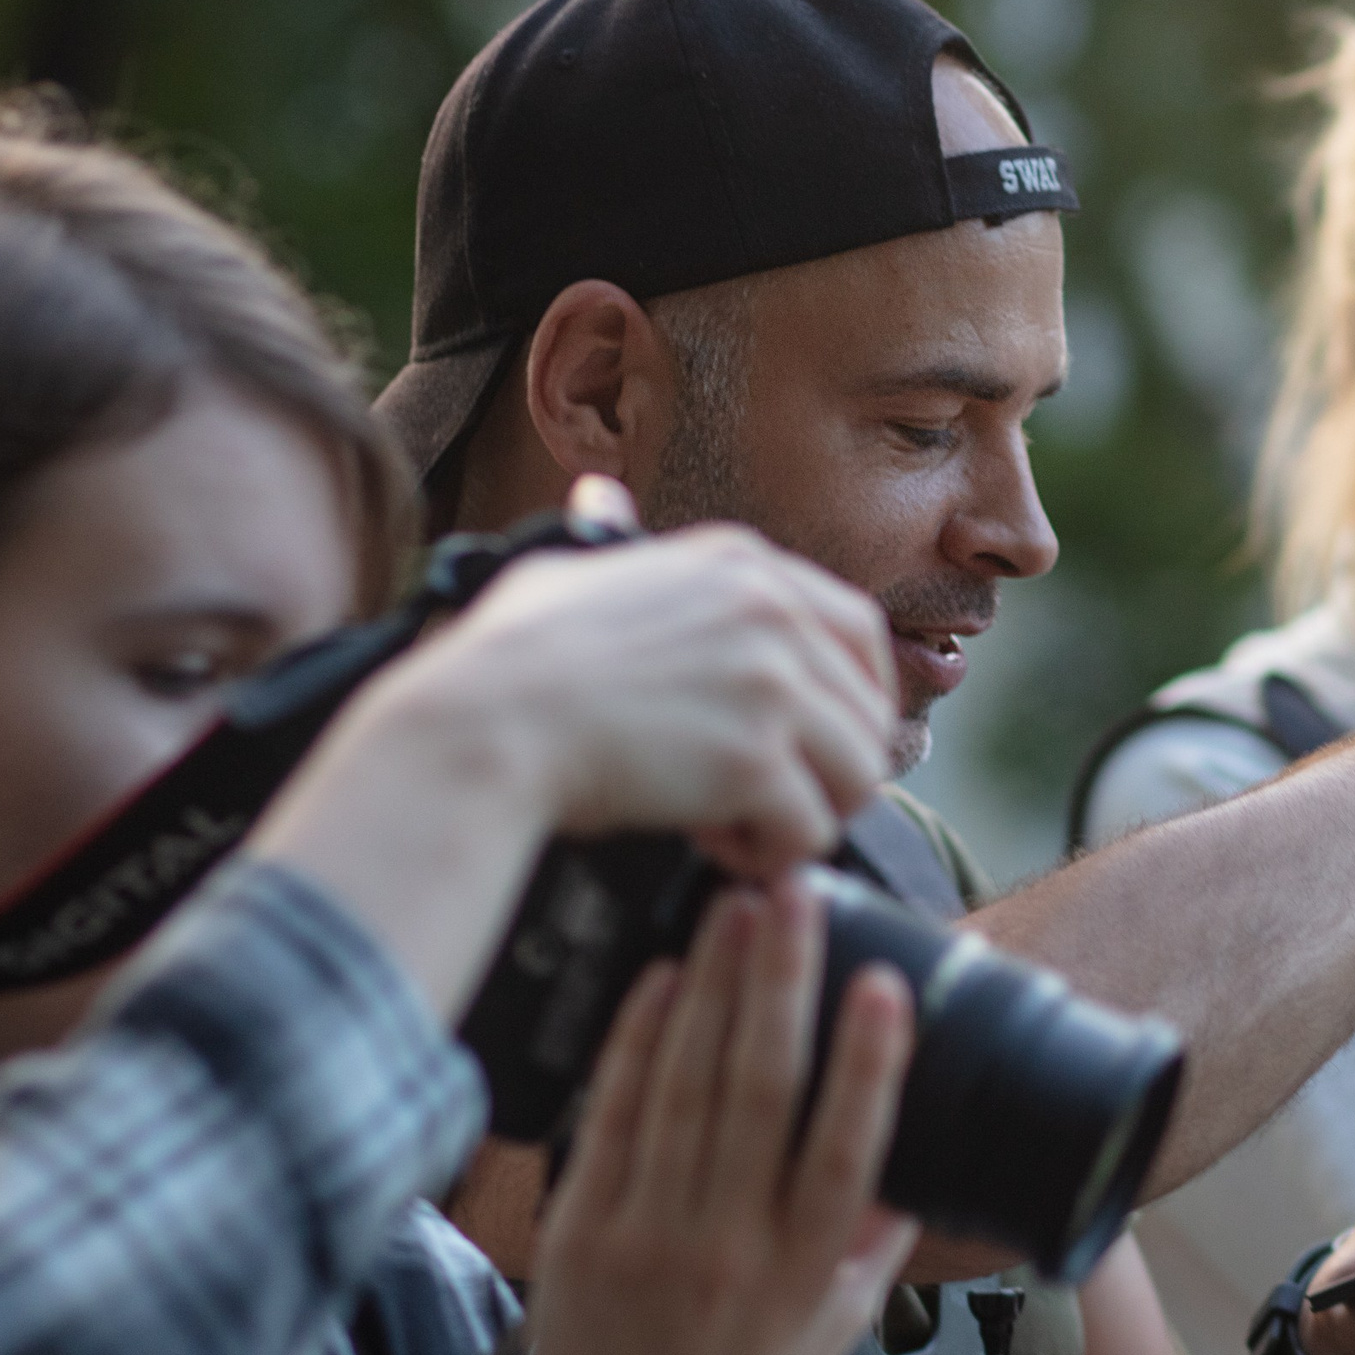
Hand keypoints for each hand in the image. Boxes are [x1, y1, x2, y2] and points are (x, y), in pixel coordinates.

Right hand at [377, 520, 898, 870]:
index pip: (858, 631)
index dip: (855, 701)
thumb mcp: (570, 569)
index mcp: (740, 564)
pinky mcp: (757, 759)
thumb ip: (613, 541)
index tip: (822, 745)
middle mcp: (772, 612)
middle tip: (763, 801)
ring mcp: (771, 683)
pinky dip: (769, 855)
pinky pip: (812, 831)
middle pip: (869, 714)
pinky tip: (712, 842)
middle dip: (827, 771)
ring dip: (804, 816)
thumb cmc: (510, 659)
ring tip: (734, 825)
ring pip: (858, 777)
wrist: (485, 722)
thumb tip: (601, 498)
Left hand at [531, 877, 917, 1354]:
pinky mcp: (582, 1233)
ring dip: (714, 990)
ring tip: (735, 912)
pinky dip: (637, 1044)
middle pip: (762, 1094)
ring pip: (688, 1089)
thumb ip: (875, 1241)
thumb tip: (914, 1159)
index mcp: (810, 1271)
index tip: (884, 985)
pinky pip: (614, 1118)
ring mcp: (650, 1239)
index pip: (849, 1149)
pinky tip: (662, 982)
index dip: (869, 1063)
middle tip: (794, 896)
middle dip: (781, 985)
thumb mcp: (838, 1328)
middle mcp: (733, 1250)